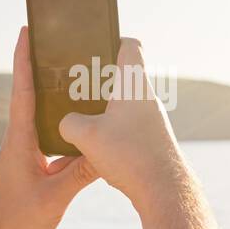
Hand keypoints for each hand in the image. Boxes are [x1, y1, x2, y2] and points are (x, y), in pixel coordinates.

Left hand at [0, 27, 99, 228]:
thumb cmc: (20, 221)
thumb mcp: (55, 196)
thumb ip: (80, 172)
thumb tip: (106, 147)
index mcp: (19, 140)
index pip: (22, 91)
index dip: (24, 59)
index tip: (27, 30)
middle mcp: (19, 139)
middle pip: (30, 92)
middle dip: (41, 64)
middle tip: (57, 37)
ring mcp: (25, 149)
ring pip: (41, 111)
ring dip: (53, 90)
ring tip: (74, 68)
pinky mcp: (33, 161)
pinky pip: (49, 131)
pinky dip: (63, 119)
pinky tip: (81, 116)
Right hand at [58, 38, 186, 212]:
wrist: (163, 190)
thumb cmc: (130, 155)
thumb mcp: (86, 136)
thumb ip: (68, 123)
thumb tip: (66, 124)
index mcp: (134, 84)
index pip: (131, 45)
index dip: (112, 38)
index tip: (93, 44)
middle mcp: (146, 98)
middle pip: (123, 74)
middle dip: (98, 77)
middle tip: (74, 83)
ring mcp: (150, 120)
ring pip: (123, 102)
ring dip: (103, 106)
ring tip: (78, 115)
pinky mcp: (150, 140)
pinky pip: (127, 125)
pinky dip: (110, 127)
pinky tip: (93, 143)